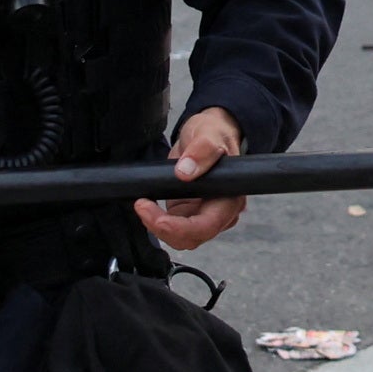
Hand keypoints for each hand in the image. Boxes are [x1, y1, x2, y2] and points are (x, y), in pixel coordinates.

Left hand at [140, 108, 248, 253]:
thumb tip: (186, 171)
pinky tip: (146, 207)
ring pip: (180, 238)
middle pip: (191, 238)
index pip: (206, 226)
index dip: (179, 228)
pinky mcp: (188, 213)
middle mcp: (219, 213)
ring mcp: (202, 214)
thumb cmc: (215, 134)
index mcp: (230, 198)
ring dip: (157, 227)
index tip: (155, 215)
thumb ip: (201, 150)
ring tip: (142, 204)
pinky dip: (156, 222)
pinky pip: (171, 228)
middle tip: (142, 205)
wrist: (208, 133)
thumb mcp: (209, 134)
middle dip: (163, 228)